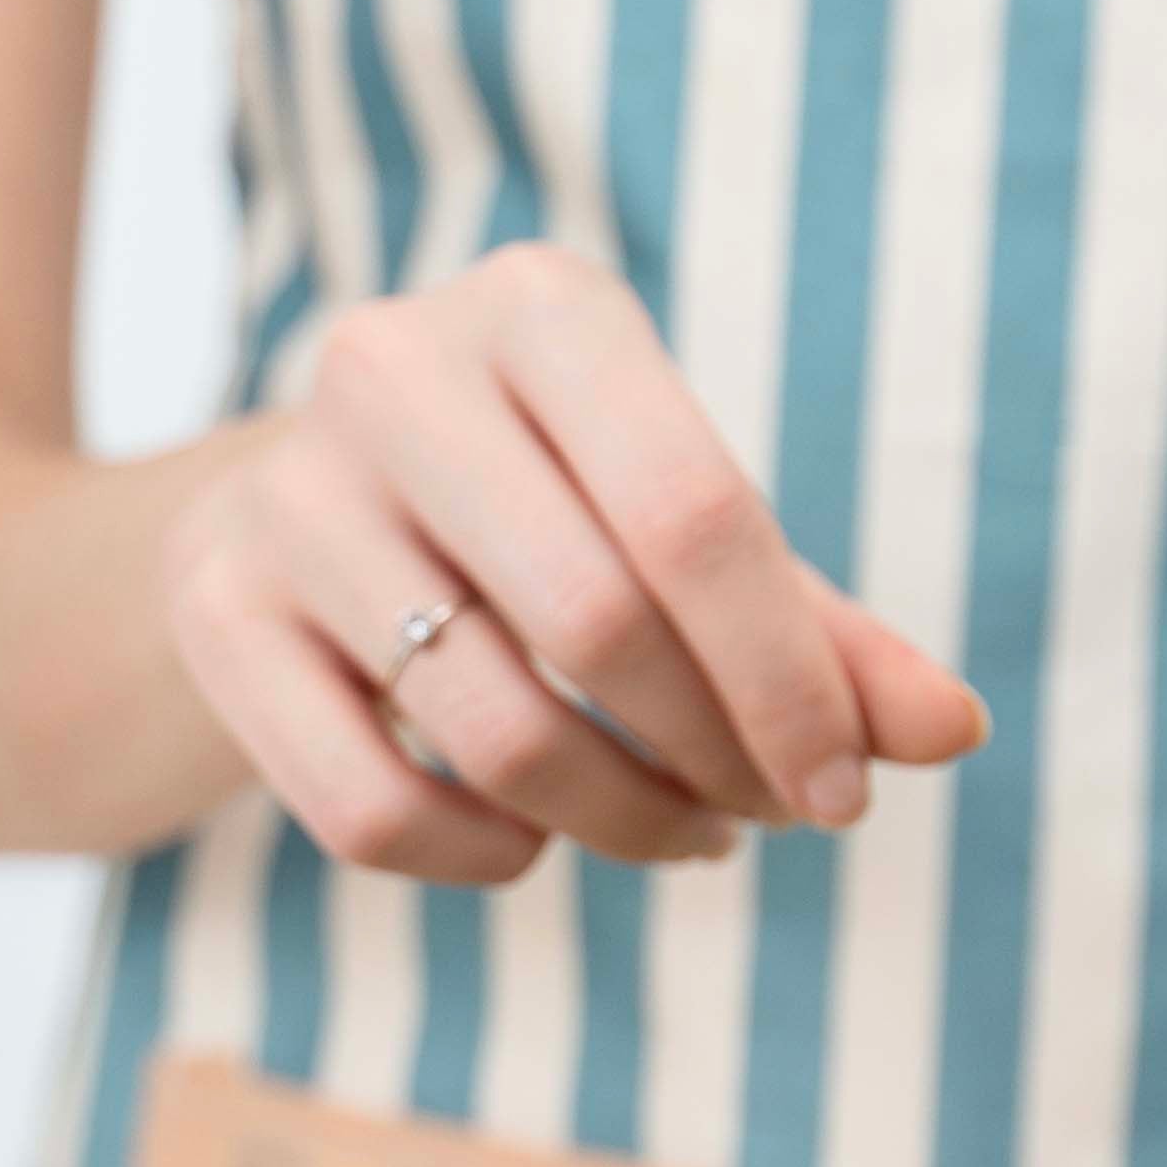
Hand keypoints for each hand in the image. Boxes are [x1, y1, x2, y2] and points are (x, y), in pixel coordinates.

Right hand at [158, 243, 983, 883]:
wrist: (287, 515)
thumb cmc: (546, 513)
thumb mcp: (684, 529)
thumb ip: (824, 629)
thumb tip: (955, 731)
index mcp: (545, 307)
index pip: (698, 514)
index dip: (792, 681)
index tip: (846, 796)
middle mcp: (394, 365)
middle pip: (601, 622)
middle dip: (715, 755)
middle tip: (764, 813)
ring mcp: (283, 489)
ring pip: (493, 730)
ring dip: (620, 821)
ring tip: (680, 830)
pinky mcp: (211, 612)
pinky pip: (371, 810)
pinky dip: (486, 859)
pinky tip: (529, 840)